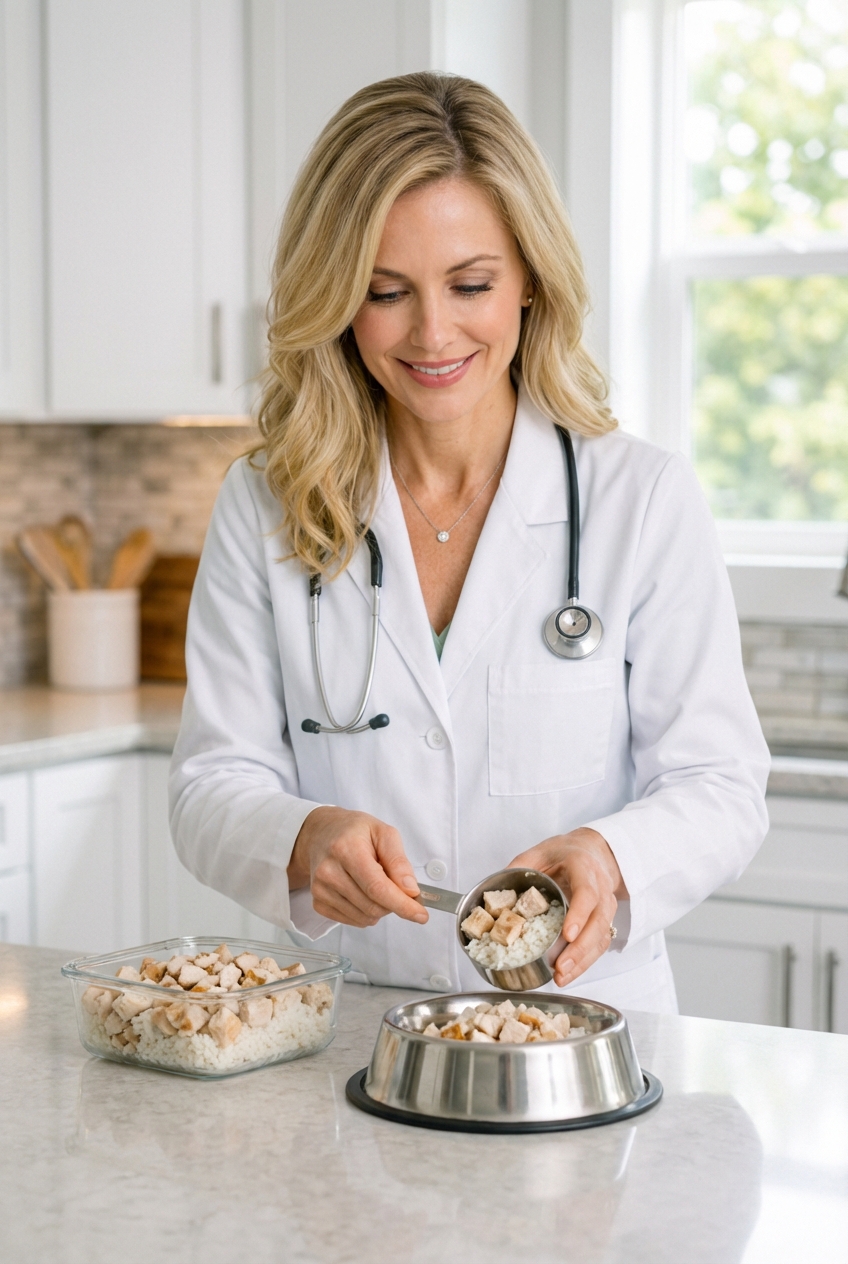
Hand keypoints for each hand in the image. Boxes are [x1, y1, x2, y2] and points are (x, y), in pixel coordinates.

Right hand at [287, 806, 428, 928]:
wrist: (321, 834)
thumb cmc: (354, 831)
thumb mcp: (383, 833)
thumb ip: (399, 861)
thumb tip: (410, 890)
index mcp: (346, 849)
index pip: (377, 887)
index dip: (402, 904)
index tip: (421, 915)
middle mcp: (329, 871)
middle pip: (372, 906)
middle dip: (394, 904)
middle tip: (398, 887)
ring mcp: (320, 889)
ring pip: (364, 917)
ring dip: (380, 908)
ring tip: (375, 884)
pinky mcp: (318, 902)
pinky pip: (353, 921)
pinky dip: (366, 913)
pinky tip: (363, 893)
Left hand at [508, 828, 627, 988]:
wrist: (592, 852)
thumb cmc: (565, 853)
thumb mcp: (539, 851)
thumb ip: (520, 867)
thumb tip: (495, 889)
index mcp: (584, 868)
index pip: (587, 893)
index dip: (578, 915)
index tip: (567, 934)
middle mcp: (600, 888)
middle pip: (597, 922)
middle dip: (579, 948)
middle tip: (560, 967)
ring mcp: (606, 907)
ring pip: (601, 937)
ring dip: (582, 960)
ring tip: (562, 977)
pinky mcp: (605, 921)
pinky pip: (600, 945)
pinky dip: (585, 962)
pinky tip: (569, 973)